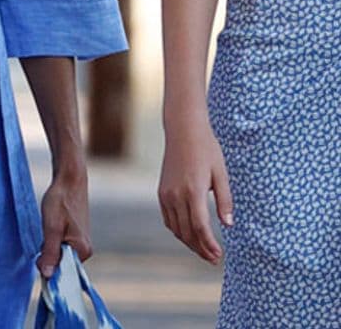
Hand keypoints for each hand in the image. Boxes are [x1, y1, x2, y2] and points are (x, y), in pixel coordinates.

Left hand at [37, 166, 90, 278]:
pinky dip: (53, 239)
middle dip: (48, 254)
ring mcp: (82, 242)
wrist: (70, 178)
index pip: (63, 272)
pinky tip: (52, 225)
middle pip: (61, 263)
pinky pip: (62, 245)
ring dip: (50, 245)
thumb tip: (46, 275)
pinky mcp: (78, 235)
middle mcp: (86, 250)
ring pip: (60, 253)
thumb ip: (50, 252)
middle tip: (43, 236)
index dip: (48, 266)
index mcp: (82, 250)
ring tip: (49, 227)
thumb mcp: (51, 227)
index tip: (38, 256)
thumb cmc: (61, 200)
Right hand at [158, 116, 231, 264]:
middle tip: (214, 259)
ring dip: (189, 242)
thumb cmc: (206, 149)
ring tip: (203, 251)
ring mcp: (166, 193)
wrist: (183, 130)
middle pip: (187, 232)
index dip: (210, 245)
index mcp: (193, 190)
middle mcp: (176, 194)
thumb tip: (228, 225)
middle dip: (200, 249)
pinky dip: (178, 231)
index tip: (220, 255)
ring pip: (176, 228)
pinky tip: (189, 235)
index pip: (200, 227)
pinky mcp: (161, 191)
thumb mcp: (221, 174)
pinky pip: (168, 218)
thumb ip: (225, 200)